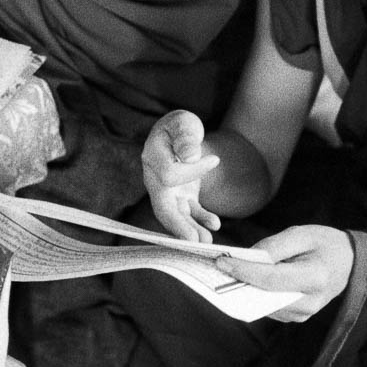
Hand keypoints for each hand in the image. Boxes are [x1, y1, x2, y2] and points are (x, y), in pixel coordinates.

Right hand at [142, 109, 221, 242]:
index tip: (214, 159)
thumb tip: (189, 155)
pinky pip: (189, 213)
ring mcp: (168, 192)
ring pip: (176, 216)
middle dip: (177, 226)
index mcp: (152, 158)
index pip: (169, 175)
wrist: (181, 135)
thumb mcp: (184, 123)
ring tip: (207, 243)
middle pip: (163, 207)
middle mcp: (155, 179)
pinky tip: (214, 224)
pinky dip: (201, 219)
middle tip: (192, 241)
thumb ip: (185, 136)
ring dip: (191, 230)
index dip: (192, 171)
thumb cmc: (181, 126)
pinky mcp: (182, 198)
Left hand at [216, 224, 353, 321]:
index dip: (244, 271)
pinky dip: (254, 294)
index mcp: (315, 277)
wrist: (349, 263)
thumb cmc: (325, 244)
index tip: (221, 262)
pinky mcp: (297, 317)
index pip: (271, 279)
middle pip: (264, 296)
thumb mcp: (302, 234)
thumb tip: (247, 258)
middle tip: (215, 270)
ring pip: (263, 304)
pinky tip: (242, 281)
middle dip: (238, 283)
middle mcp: (310, 301)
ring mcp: (304, 313)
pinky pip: (268, 307)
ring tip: (225, 274)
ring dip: (244, 290)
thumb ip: (274, 246)